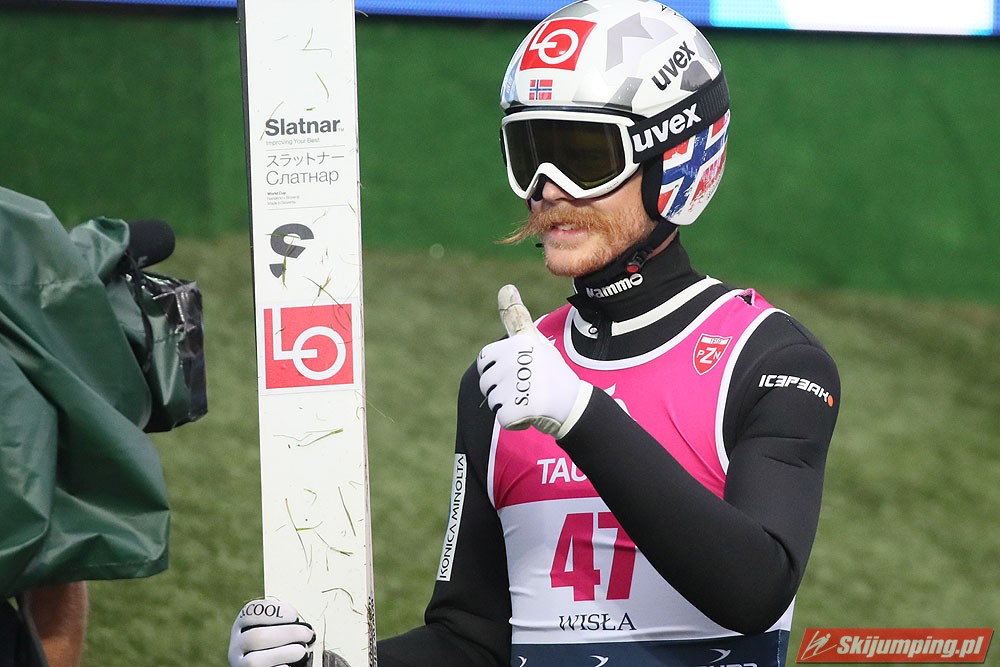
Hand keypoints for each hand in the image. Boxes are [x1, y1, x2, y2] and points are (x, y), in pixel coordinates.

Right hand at [229, 598, 315, 666]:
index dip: (273, 611)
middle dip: (287, 634)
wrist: (267, 665)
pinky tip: (290, 665)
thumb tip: (302, 624)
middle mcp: (236, 646)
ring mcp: (239, 665)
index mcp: (241, 627)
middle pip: (256, 637)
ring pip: (254, 661)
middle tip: (308, 634)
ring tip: (302, 651)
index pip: (250, 612)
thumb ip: (281, 623)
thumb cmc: (275, 645)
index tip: (294, 615)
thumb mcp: (273, 629)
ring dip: (285, 653)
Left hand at [477, 285, 591, 436]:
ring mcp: (515, 386)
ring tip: (533, 398)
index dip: (501, 368)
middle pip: (487, 382)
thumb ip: (515, 318)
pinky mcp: (515, 410)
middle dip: (503, 389)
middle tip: (528, 386)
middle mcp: (514, 362)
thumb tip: (505, 286)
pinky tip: (534, 412)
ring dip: (509, 404)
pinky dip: (516, 420)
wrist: (574, 404)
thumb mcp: (534, 340)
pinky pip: (503, 417)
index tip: (523, 369)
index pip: (486, 360)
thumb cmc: (552, 371)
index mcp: (516, 344)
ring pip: (493, 400)